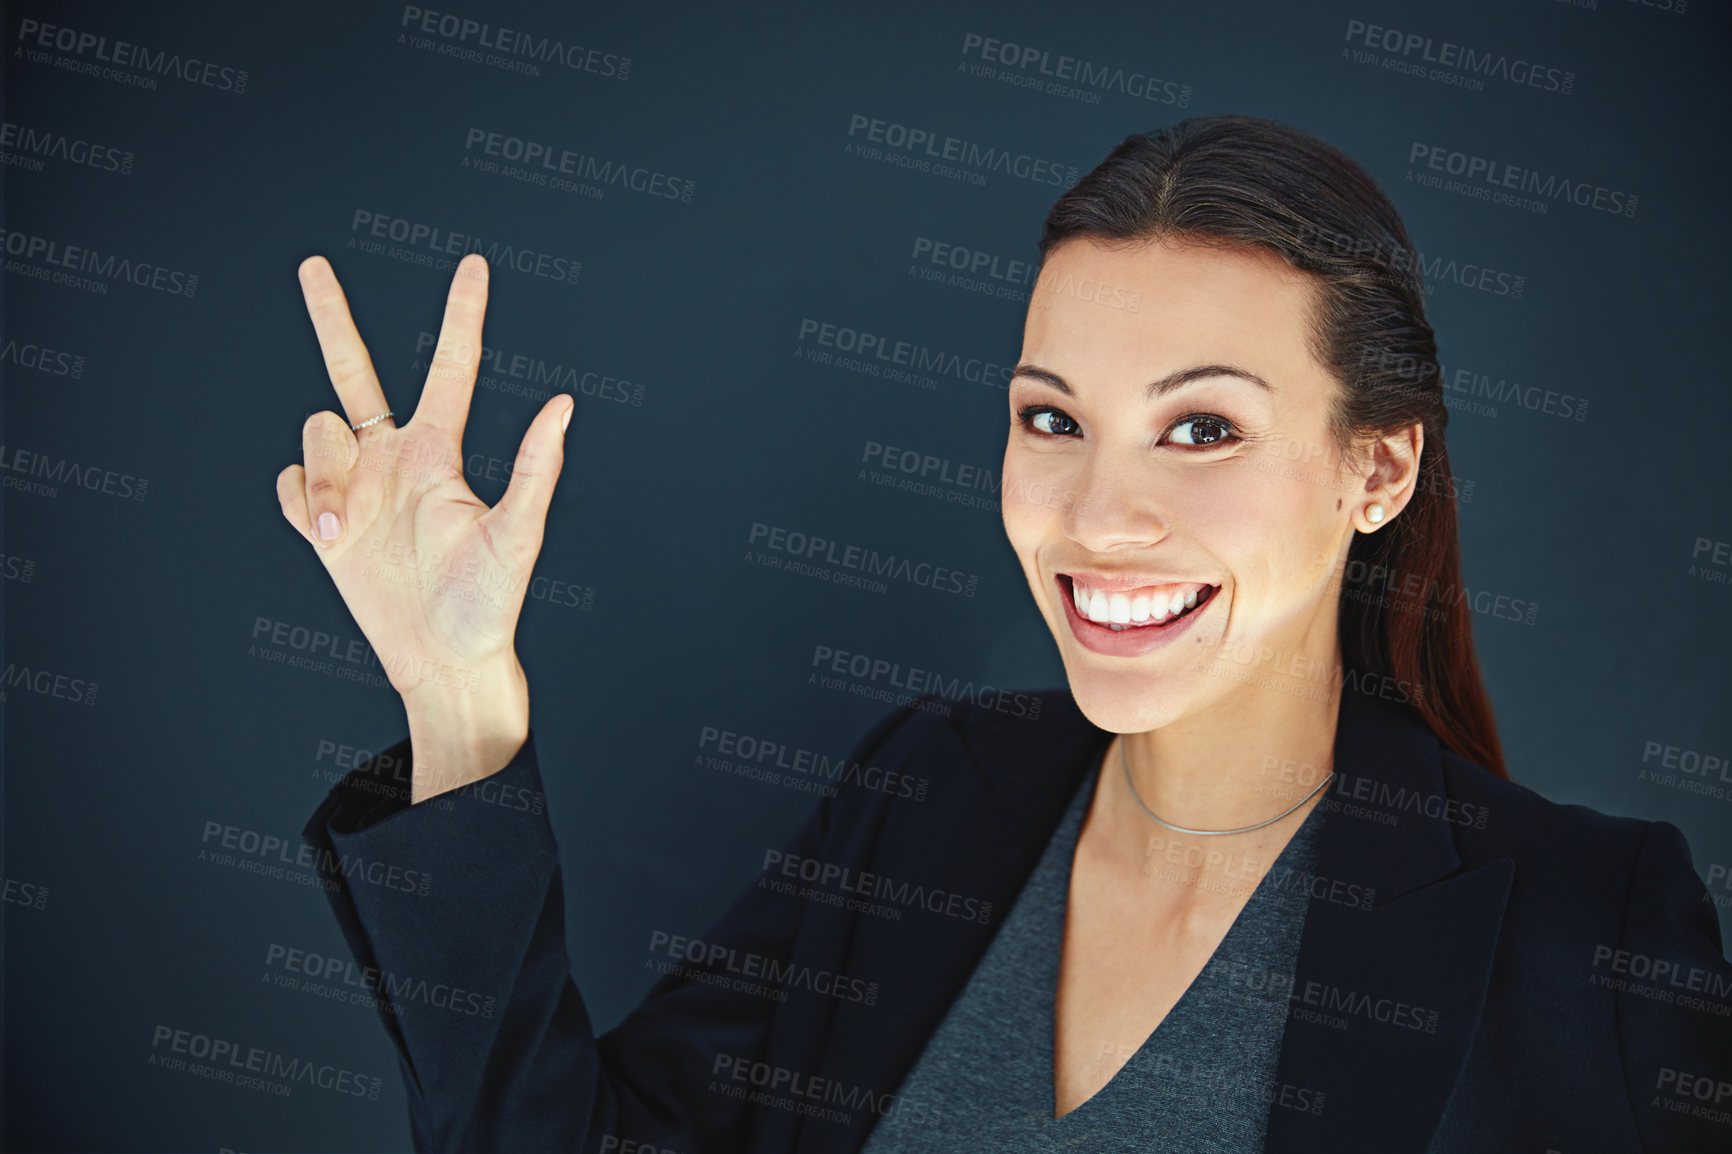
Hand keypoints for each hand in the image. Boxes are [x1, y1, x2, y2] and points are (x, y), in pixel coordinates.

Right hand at [277, 254, 569, 788]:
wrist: (442, 660)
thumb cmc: (490, 605)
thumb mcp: (518, 537)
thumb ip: (535, 469)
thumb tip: (564, 405)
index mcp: (439, 452)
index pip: (448, 367)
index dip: (461, 316)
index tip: (475, 265)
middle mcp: (393, 457)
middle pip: (353, 369)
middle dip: (332, 317)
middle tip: (313, 265)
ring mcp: (355, 487)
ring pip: (318, 433)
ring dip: (327, 476)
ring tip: (346, 530)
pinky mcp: (322, 522)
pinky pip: (292, 483)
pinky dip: (305, 500)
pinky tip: (330, 534)